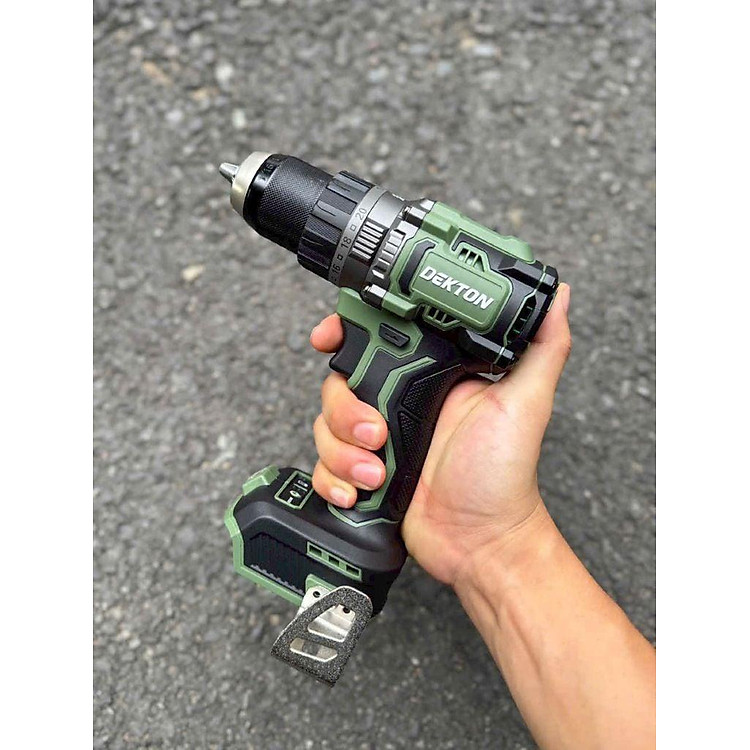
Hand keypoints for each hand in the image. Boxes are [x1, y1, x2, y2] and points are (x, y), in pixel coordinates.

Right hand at [309, 284, 570, 585]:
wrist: (482, 541)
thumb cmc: (505, 474)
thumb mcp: (526, 403)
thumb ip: (542, 347)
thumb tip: (557, 295)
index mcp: (429, 376)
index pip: (375, 337)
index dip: (346, 332)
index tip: (330, 337)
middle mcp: (398, 401)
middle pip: (338, 381)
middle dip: (346, 409)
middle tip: (378, 433)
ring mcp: (376, 438)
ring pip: (326, 424)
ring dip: (344, 450)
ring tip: (377, 471)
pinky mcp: (360, 472)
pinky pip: (323, 465)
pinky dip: (333, 479)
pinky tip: (361, 492)